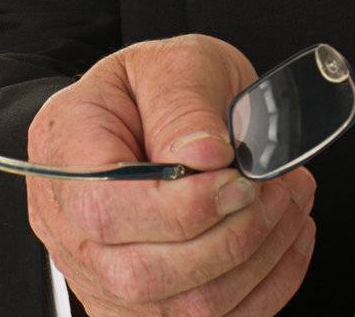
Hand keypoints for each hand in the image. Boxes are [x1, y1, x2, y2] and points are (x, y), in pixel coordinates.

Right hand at [26, 34, 316, 315]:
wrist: (150, 108)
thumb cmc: (154, 84)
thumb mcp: (172, 63)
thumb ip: (183, 107)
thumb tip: (207, 159)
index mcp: (64, 151)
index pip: (107, 210)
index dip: (182, 208)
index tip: (240, 181)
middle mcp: (70, 227)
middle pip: (143, 277)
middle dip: (231, 239)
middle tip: (278, 189)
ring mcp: (102, 278)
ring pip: (180, 312)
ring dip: (256, 262)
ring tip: (290, 203)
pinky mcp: (142, 308)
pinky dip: (264, 289)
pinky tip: (288, 241)